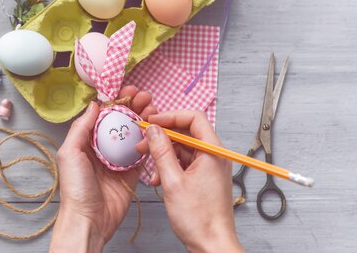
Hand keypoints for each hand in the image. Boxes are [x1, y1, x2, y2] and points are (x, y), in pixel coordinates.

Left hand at [50, 86, 156, 252]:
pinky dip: (150, 139)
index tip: (128, 91)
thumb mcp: (70, 154)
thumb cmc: (76, 189)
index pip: (104, 115)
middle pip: (122, 121)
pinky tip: (156, 128)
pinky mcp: (133, 171)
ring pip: (134, 133)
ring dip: (144, 119)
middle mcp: (104, 147)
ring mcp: (119, 159)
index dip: (117, 101)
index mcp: (87, 141)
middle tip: (145, 97)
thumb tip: (94, 104)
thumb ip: (81, 128)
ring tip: (153, 108)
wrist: (90, 220)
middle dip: (134, 107)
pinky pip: (143, 152)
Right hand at [136, 110, 243, 252]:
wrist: (212, 244)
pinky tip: (158, 179)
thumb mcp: (173, 181)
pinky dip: (171, 167)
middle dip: (163, 137)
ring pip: (184, 149)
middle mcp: (214, 156)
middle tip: (143, 143)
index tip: (151, 122)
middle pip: (187, 133)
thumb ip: (161, 152)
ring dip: (164, 155)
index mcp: (212, 152)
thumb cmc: (199, 219)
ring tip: (149, 166)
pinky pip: (186, 164)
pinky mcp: (205, 179)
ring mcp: (210, 168)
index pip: (194, 118)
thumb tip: (153, 130)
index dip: (170, 117)